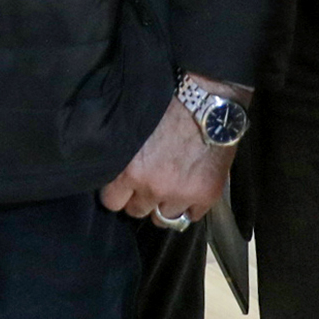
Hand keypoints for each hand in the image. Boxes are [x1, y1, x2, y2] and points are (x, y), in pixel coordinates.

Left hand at [100, 77, 241, 224]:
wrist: (206, 101)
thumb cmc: (165, 105)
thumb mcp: (131, 128)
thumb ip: (122, 154)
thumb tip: (111, 168)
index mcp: (128, 169)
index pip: (111, 201)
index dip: (118, 193)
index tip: (124, 184)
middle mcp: (151, 187)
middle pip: (136, 211)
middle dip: (140, 198)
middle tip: (148, 182)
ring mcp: (180, 194)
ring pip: (163, 218)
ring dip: (164, 205)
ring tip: (170, 186)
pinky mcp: (205, 196)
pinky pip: (191, 216)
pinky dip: (190, 206)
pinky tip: (190, 188)